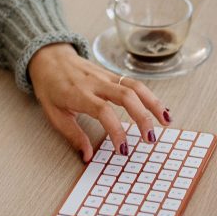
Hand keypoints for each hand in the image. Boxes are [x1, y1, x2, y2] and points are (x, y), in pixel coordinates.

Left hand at [28, 44, 170, 162]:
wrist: (49, 58)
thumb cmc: (50, 87)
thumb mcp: (54, 114)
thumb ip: (72, 135)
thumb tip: (88, 156)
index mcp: (79, 94)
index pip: (103, 111)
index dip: (116, 130)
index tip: (122, 149)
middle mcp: (96, 83)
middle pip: (126, 96)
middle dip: (142, 117)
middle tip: (151, 138)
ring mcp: (106, 76)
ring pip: (135, 86)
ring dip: (154, 103)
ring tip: (167, 121)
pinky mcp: (113, 74)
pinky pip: (134, 83)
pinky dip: (150, 96)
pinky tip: (160, 109)